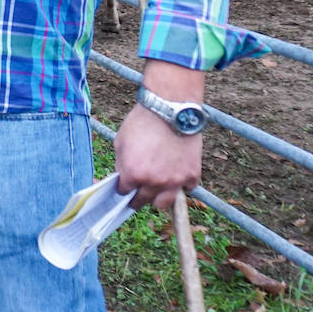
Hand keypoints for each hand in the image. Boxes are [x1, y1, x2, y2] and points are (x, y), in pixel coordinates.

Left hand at [114, 60, 204, 209]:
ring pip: (164, 203)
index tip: (124, 187)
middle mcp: (153, 182)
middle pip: (142, 201)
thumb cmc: (142, 121)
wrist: (170, 108)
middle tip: (137, 193)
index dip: (122, 189)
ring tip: (157, 189)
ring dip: (158, 197)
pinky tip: (177, 174)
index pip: (123, 192)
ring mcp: (174, 181)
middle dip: (137, 197)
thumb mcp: (120, 141)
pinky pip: (186, 189)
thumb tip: (123, 176)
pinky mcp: (192, 175)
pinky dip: (182, 184)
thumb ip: (122, 164)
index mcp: (133, 174)